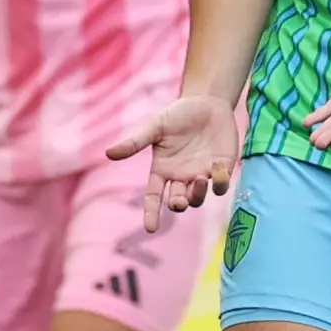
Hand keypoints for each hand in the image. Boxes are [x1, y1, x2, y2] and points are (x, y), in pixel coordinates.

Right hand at [108, 94, 240, 233]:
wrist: (208, 101)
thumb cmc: (179, 114)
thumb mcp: (156, 127)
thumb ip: (136, 142)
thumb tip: (108, 153)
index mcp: (162, 170)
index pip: (153, 197)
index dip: (151, 213)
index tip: (151, 228)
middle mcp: (181, 177)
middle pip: (178, 201)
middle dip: (178, 204)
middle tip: (179, 200)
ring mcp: (201, 174)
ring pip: (199, 198)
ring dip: (198, 194)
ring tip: (199, 179)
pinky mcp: (222, 168)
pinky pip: (220, 185)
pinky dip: (219, 182)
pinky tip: (216, 167)